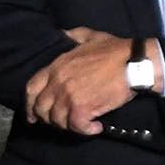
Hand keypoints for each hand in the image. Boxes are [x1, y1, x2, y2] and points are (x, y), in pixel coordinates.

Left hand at [23, 28, 139, 134]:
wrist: (134, 63)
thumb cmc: (115, 49)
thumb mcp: (89, 35)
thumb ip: (72, 35)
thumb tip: (62, 34)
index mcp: (56, 66)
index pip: (32, 88)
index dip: (30, 104)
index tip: (33, 114)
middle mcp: (58, 82)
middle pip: (42, 108)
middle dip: (48, 118)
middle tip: (60, 123)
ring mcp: (69, 96)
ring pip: (57, 119)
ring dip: (69, 126)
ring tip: (81, 124)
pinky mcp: (83, 108)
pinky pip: (76, 125)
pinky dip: (86, 130)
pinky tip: (96, 127)